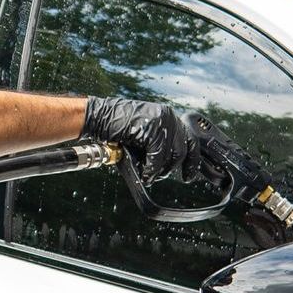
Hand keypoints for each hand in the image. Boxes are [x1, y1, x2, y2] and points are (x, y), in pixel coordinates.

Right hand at [81, 98, 209, 184]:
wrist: (100, 118)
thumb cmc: (117, 129)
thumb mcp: (144, 135)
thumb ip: (160, 145)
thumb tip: (169, 165)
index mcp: (168, 116)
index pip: (190, 140)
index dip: (192, 160)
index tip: (189, 175)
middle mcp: (169, 116)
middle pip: (183, 150)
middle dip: (172, 168)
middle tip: (160, 176)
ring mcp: (162, 122)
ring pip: (171, 156)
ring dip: (159, 171)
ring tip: (147, 175)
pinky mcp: (153, 130)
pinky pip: (158, 158)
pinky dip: (151, 170)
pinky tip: (144, 174)